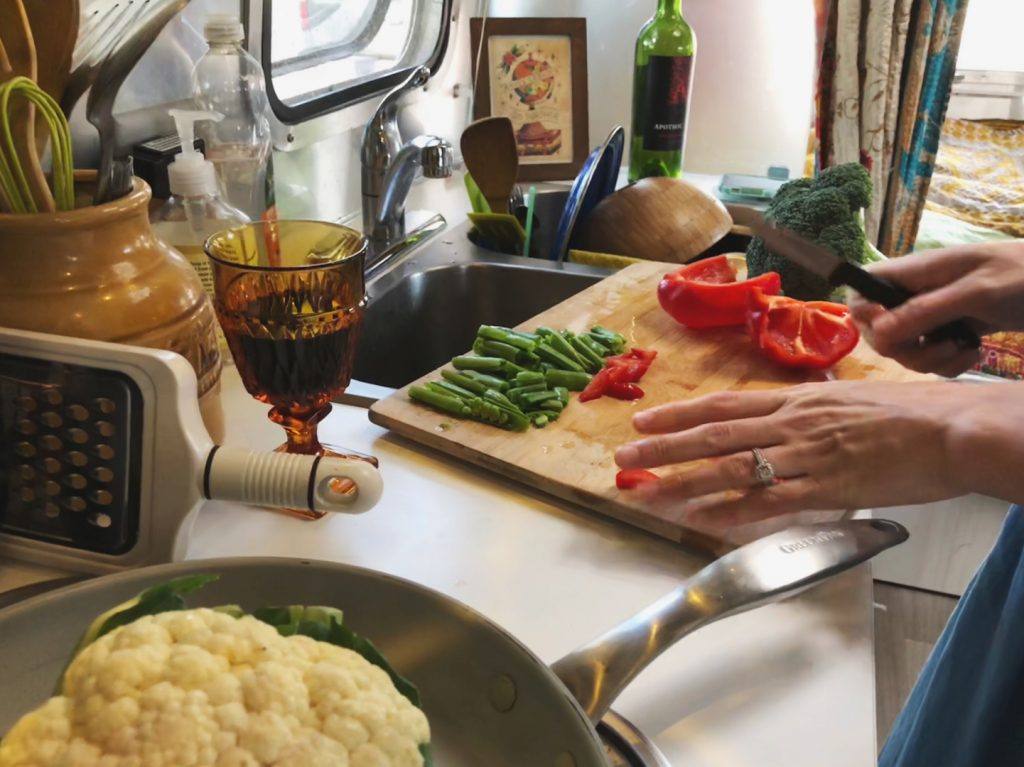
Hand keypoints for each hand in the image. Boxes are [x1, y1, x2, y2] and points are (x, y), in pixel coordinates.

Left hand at [614, 381, 1018, 515]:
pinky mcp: (826, 489)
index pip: (723, 405)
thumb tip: (786, 415)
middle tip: (625, 456)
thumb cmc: (909, 412)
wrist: (952, 428)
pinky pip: (767, 502)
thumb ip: (809, 411)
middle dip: (664, 447)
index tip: (644, 419)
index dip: (679, 413)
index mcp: (797, 401)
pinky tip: (698, 517)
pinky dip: (729, 510)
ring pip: (730, 468)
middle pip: (713, 435)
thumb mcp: (848, 398)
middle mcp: (791, 424)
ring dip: (682, 480)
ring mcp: (805, 456)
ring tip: (645, 489)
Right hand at [848, 241, 1023, 374]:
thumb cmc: (1022, 276)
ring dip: (929, 360)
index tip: (887, 329)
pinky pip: (930, 359)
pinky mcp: (949, 333)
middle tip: (936, 348)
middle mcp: (915, 293)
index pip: (861, 288)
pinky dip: (948, 364)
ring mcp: (932, 315)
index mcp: (915, 272)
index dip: (863, 312)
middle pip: (879, 329)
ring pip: (904, 349)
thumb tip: (880, 333)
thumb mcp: (975, 292)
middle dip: (903, 348)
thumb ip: (925, 311)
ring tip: (962, 351)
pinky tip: (973, 354)